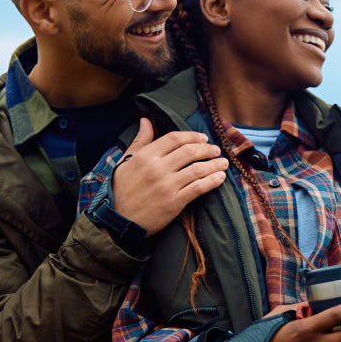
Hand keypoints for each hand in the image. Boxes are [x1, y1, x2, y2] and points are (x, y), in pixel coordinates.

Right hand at [112, 118, 228, 234]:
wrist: (117, 221)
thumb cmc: (121, 190)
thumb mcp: (125, 162)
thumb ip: (139, 141)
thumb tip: (145, 120)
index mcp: (145, 156)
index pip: (174, 138)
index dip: (192, 136)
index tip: (203, 138)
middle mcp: (157, 168)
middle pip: (189, 151)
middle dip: (207, 149)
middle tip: (216, 150)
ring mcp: (166, 185)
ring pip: (197, 169)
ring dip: (214, 164)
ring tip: (223, 163)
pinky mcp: (173, 202)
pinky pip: (198, 188)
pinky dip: (212, 181)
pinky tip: (220, 178)